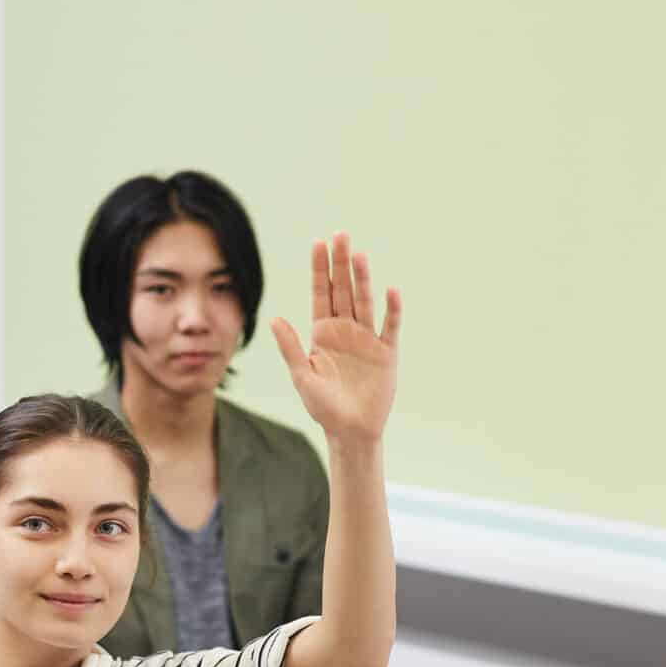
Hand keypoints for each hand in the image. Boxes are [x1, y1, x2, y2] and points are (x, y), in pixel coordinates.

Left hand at [268, 233, 399, 446]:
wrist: (351, 432)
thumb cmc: (323, 407)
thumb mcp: (302, 377)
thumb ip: (290, 348)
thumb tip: (274, 318)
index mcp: (322, 333)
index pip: (320, 293)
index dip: (319, 269)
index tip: (318, 243)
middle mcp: (345, 330)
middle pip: (342, 289)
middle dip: (340, 263)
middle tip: (340, 234)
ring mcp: (366, 338)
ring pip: (364, 301)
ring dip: (362, 278)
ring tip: (358, 254)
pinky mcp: (386, 352)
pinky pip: (389, 326)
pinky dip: (391, 309)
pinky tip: (391, 290)